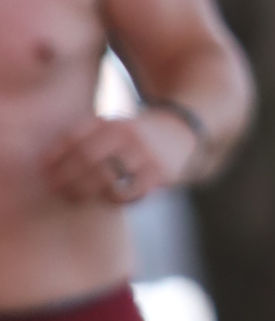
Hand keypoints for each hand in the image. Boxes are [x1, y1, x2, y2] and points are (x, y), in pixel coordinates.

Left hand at [44, 108, 197, 209]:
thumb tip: (46, 162)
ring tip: (74, 196)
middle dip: (66, 176)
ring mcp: (144, 153)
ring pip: (105, 178)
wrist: (183, 131)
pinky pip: (128, 193)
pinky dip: (113, 199)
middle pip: (86, 158)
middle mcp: (128, 134)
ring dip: (85, 190)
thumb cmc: (136, 135)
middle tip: (55, 188)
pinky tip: (106, 198)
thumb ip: (85, 138)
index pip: (75, 137)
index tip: (44, 170)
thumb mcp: (114, 125)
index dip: (55, 155)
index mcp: (113, 121)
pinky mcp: (158, 173)